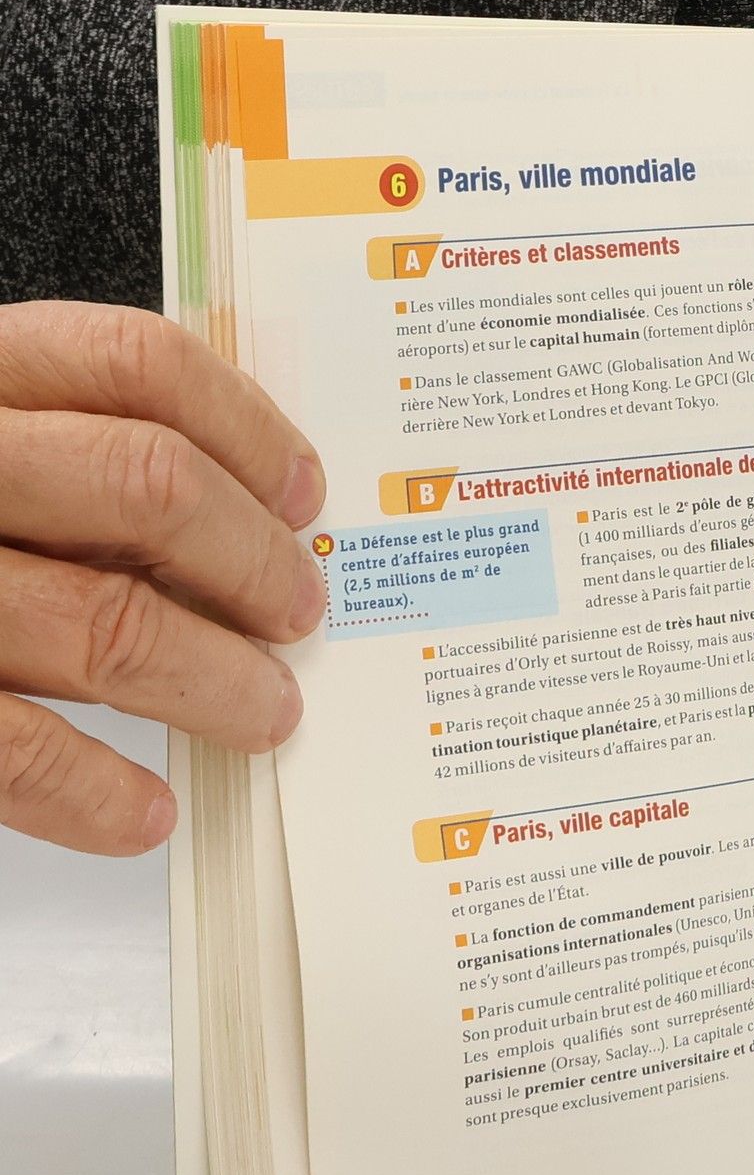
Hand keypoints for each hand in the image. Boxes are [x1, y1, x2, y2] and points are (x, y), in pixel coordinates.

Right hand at [0, 302, 328, 855]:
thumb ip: (49, 447)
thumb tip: (232, 513)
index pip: (132, 364)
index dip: (247, 429)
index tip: (303, 492)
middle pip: (147, 487)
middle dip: (253, 564)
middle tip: (297, 615)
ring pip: (104, 622)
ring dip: (213, 681)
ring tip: (262, 714)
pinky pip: (11, 748)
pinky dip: (94, 793)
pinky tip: (141, 810)